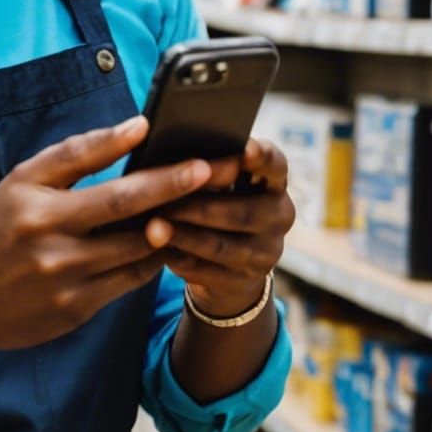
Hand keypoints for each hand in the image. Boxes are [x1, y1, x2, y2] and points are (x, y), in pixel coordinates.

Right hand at [0, 116, 212, 356]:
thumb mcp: (21, 182)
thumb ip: (76, 153)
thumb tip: (135, 128)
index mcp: (37, 207)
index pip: (112, 188)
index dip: (159, 175)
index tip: (197, 160)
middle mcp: (52, 246)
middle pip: (131, 218)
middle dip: (179, 194)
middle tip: (218, 176)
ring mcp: (67, 282)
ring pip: (137, 252)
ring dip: (171, 227)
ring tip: (201, 204)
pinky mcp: (78, 310)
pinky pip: (130, 281)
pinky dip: (152, 258)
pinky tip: (166, 238)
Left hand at [158, 138, 294, 320]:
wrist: (229, 265)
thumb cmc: (216, 204)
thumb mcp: (220, 185)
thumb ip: (204, 169)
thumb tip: (168, 161)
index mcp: (274, 183)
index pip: (276, 165)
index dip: (262, 157)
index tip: (244, 149)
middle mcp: (279, 216)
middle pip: (242, 212)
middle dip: (199, 205)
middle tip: (163, 198)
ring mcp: (266, 253)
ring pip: (220, 245)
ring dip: (183, 235)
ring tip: (152, 226)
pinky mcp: (245, 282)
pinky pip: (208, 272)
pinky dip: (179, 259)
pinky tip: (157, 250)